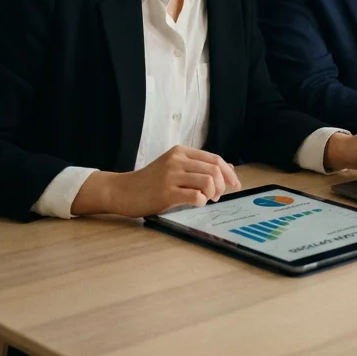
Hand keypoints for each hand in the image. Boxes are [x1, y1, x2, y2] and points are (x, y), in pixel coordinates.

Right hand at [72, 145, 241, 216]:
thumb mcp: (174, 167)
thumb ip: (198, 166)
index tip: (235, 184)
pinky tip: (196, 203)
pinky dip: (201, 201)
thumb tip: (228, 168)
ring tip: (206, 199)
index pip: (215, 159)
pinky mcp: (166, 192)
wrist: (122, 191)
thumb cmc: (149, 182)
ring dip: (213, 193)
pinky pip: (195, 196)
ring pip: (208, 181)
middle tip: (217, 196)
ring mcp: (171, 175)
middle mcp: (177, 160)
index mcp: (181, 152)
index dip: (229, 173)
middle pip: (214, 170)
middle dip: (222, 185)